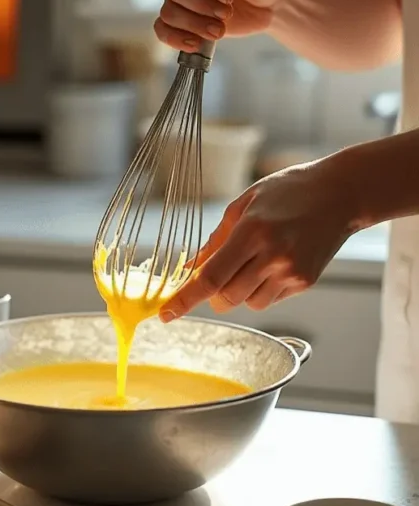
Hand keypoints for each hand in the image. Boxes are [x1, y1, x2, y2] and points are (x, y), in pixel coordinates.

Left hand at [160, 159, 357, 318]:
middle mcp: (273, 256)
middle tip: (217, 276)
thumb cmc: (287, 192)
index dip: (185, 299)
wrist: (340, 194)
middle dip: (214, 295)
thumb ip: (216, 240)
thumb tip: (191, 270)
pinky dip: (262, 289)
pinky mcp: (305, 282)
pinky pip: (270, 299)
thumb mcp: (244, 204)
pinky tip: (274, 263)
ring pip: (248, 303)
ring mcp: (291, 272)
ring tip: (255, 260)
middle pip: (227, 298)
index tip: (166, 314)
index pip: (211, 278)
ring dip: (240, 291)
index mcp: (252, 232)